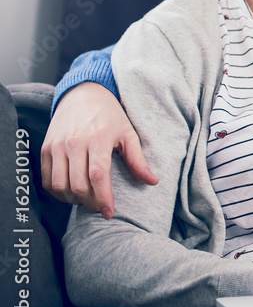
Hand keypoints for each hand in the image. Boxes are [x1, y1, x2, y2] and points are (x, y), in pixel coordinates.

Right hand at [40, 82, 157, 217]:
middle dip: (90, 202)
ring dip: (73, 199)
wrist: (82, 94)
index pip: (98, 175)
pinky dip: (57, 192)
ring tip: (87, 199)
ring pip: (59, 185)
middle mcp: (74, 142)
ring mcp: (57, 145)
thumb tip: (152, 181)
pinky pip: (47, 179)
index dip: (103, 198)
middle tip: (100, 206)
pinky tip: (71, 192)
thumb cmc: (109, 115)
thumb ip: (138, 159)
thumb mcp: (128, 133)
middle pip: (78, 184)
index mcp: (98, 138)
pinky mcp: (45, 148)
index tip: (109, 212)